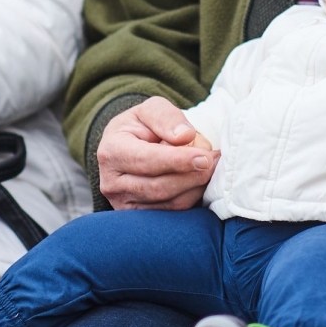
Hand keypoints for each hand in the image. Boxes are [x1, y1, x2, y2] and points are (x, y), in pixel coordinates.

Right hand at [97, 96, 219, 209]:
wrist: (131, 147)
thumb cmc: (142, 126)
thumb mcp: (150, 110)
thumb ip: (166, 117)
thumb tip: (184, 137)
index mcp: (111, 151)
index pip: (146, 160)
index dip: (177, 160)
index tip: (204, 157)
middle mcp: (111, 182)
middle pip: (158, 186)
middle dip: (191, 176)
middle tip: (215, 161)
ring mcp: (122, 203)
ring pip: (168, 203)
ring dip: (196, 187)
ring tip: (212, 167)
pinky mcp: (138, 216)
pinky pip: (172, 213)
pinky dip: (192, 197)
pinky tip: (201, 181)